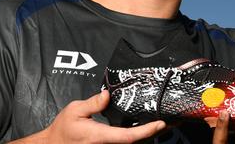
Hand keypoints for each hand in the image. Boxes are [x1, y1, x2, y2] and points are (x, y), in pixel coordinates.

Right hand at [10, 90, 165, 142]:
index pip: (129, 136)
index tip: (161, 124)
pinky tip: (147, 129)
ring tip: (163, 124)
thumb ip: (93, 103)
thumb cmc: (63, 130)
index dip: (147, 131)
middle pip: (136, 143)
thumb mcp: (74, 111)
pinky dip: (139, 137)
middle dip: (154, 133)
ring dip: (148, 136)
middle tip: (171, 121)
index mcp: (101, 137)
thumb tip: (108, 94)